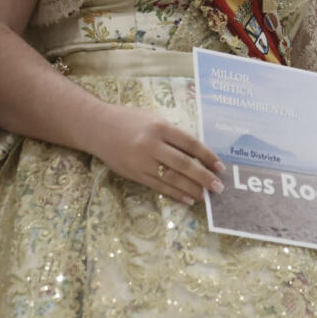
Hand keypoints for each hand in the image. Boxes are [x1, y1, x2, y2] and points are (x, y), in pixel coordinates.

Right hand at [92, 103, 222, 204]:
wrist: (97, 128)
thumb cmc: (129, 120)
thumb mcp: (154, 119)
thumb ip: (173, 134)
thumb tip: (197, 154)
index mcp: (160, 127)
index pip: (190, 143)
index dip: (207, 156)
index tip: (219, 166)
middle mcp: (152, 145)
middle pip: (183, 164)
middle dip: (204, 177)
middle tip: (218, 187)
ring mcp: (142, 161)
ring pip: (172, 179)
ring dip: (192, 189)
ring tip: (206, 196)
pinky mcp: (134, 174)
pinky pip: (159, 186)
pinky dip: (175, 193)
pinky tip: (188, 198)